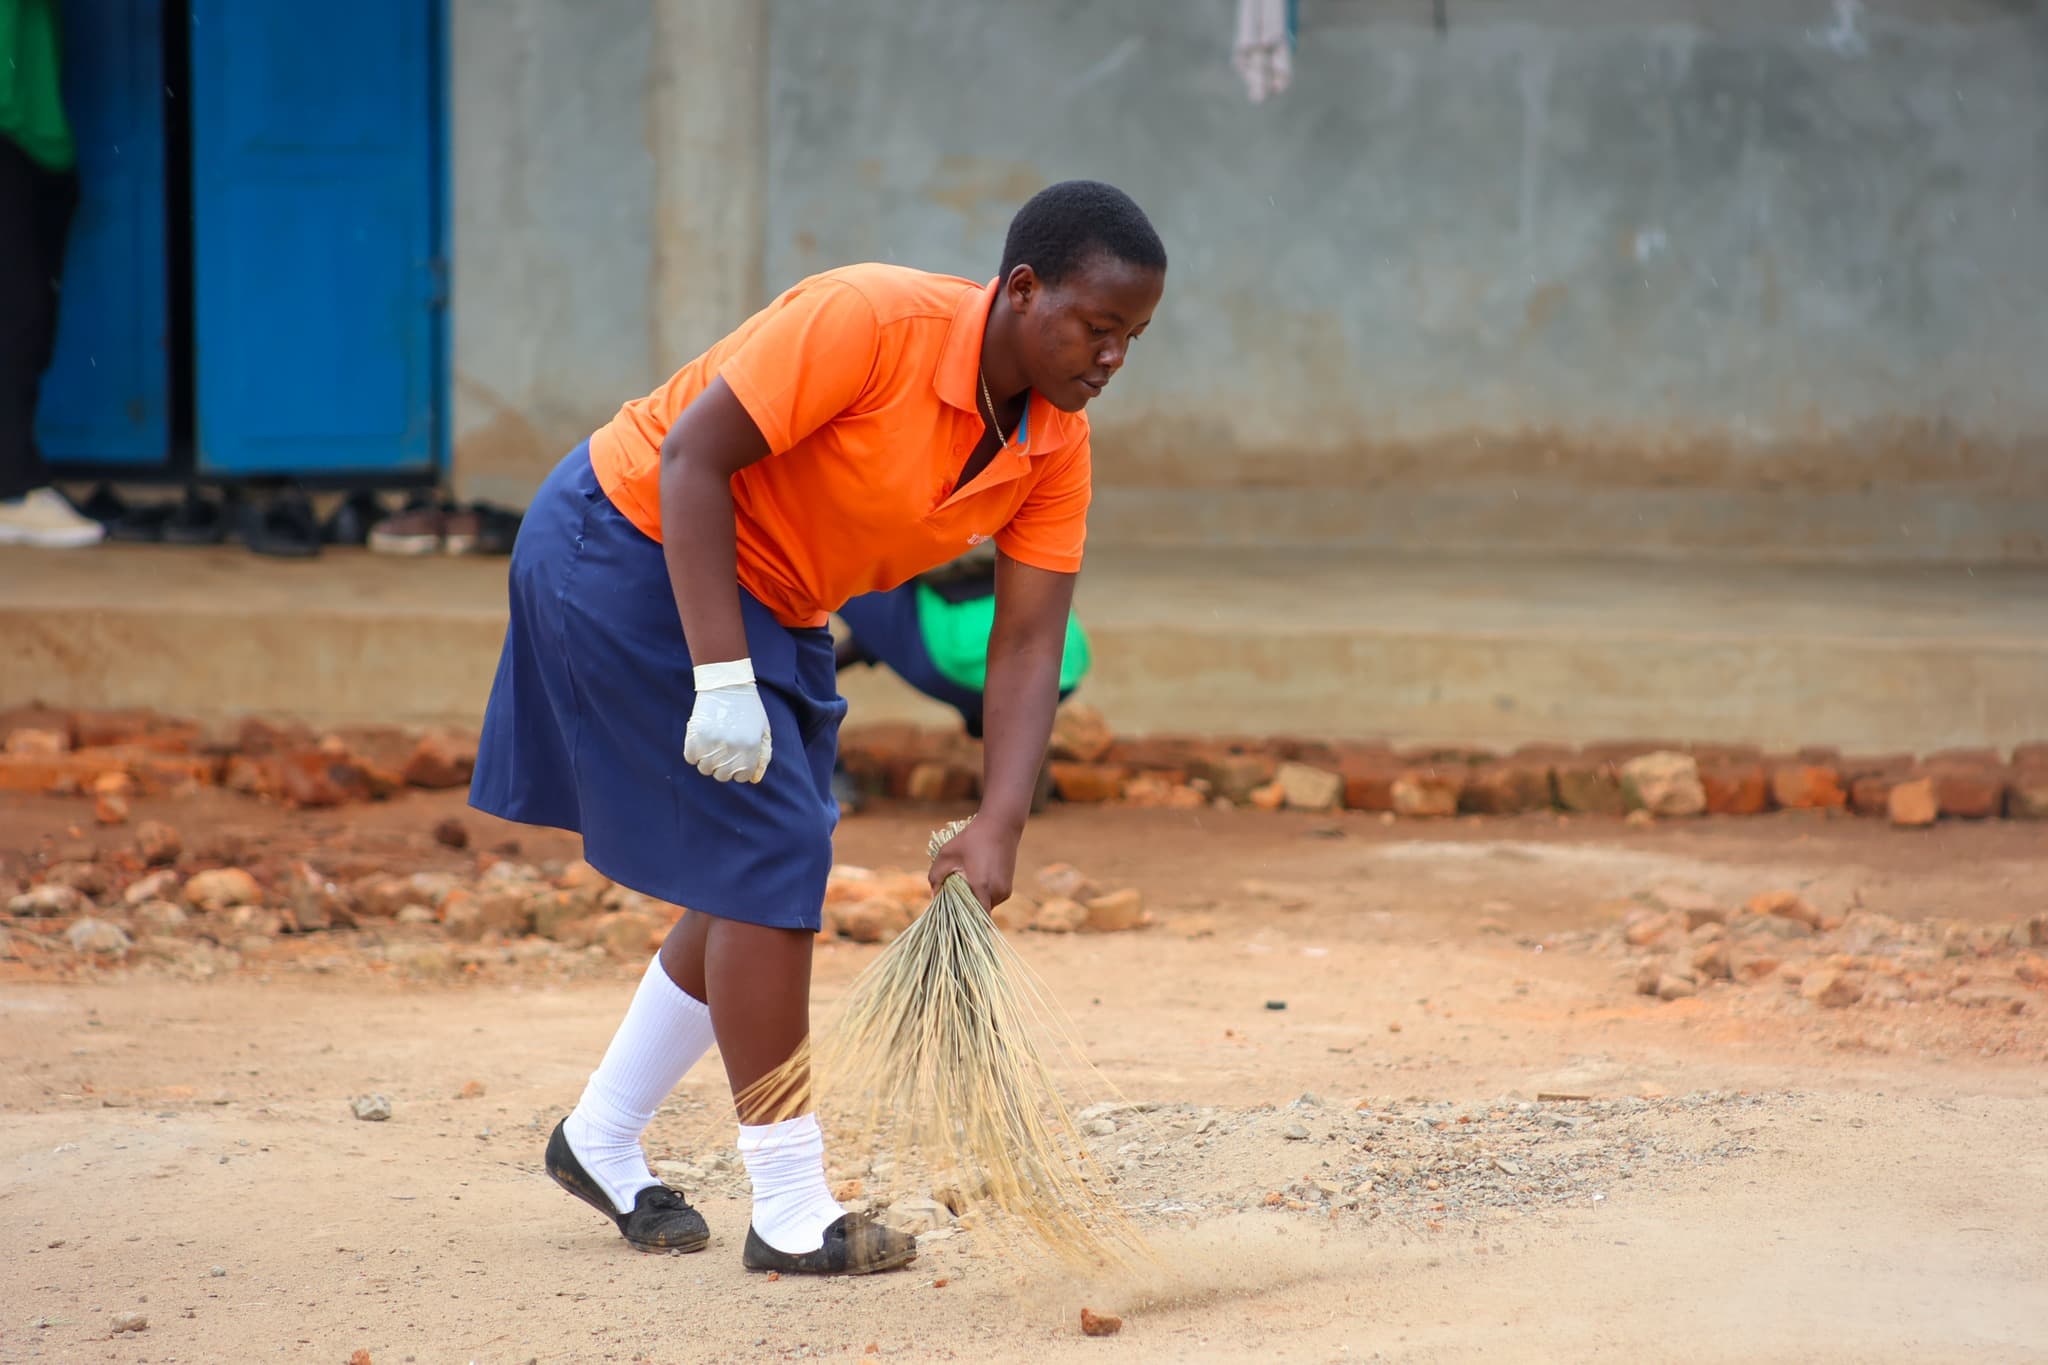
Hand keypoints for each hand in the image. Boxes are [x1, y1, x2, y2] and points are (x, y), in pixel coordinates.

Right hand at [684, 660, 771, 782]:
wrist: (728, 683)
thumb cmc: (748, 708)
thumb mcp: (763, 731)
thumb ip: (762, 756)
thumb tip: (753, 780)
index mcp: (751, 747)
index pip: (742, 776)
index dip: (739, 770)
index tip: (736, 760)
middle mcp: (732, 747)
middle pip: (721, 775)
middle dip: (722, 767)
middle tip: (722, 752)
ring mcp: (713, 741)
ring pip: (704, 768)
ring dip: (707, 760)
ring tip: (712, 745)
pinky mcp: (696, 734)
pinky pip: (690, 757)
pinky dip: (694, 753)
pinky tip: (700, 742)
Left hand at [928, 815, 1020, 913]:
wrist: (1000, 825)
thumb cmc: (971, 838)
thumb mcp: (947, 854)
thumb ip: (935, 876)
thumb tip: (933, 895)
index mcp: (983, 888)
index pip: (977, 920)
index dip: (963, 923)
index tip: (951, 921)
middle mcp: (997, 893)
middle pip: (978, 914)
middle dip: (965, 910)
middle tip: (951, 899)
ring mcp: (1005, 891)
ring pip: (986, 906)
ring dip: (974, 901)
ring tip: (964, 886)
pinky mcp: (1008, 887)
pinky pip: (992, 898)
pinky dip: (983, 895)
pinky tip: (975, 880)